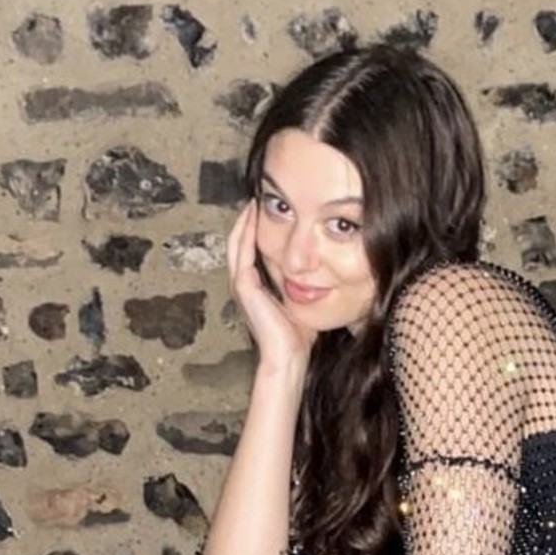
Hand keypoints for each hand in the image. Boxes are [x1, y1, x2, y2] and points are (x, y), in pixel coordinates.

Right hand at [227, 201, 313, 373]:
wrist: (288, 356)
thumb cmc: (297, 336)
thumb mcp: (301, 300)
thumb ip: (303, 283)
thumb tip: (318, 271)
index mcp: (256, 287)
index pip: (251, 251)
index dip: (256, 230)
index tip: (268, 211)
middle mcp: (244, 284)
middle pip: (239, 243)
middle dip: (247, 221)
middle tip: (256, 198)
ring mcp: (241, 285)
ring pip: (237, 244)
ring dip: (244, 222)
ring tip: (252, 202)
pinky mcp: (243, 287)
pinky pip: (241, 252)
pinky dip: (246, 233)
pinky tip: (253, 216)